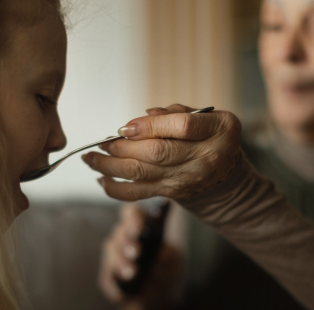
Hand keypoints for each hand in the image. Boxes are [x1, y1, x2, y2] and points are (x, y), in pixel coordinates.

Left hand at [82, 104, 241, 200]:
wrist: (223, 174)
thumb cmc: (210, 136)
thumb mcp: (206, 116)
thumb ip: (176, 112)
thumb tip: (143, 116)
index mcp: (218, 129)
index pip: (183, 127)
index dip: (151, 126)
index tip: (126, 126)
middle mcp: (205, 156)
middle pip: (157, 153)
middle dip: (123, 147)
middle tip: (102, 142)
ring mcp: (187, 178)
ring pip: (142, 173)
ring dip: (110, 166)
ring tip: (90, 158)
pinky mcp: (172, 192)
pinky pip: (139, 193)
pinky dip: (116, 188)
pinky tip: (100, 179)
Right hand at [98, 204, 183, 304]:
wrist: (160, 295)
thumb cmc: (168, 268)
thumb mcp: (175, 261)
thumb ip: (169, 255)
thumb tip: (163, 253)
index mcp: (140, 225)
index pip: (131, 213)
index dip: (133, 218)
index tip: (139, 228)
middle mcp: (124, 237)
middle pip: (119, 232)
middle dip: (127, 242)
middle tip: (136, 252)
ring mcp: (114, 255)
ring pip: (111, 253)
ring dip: (120, 263)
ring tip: (132, 274)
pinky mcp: (109, 275)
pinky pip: (106, 278)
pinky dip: (113, 286)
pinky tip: (121, 294)